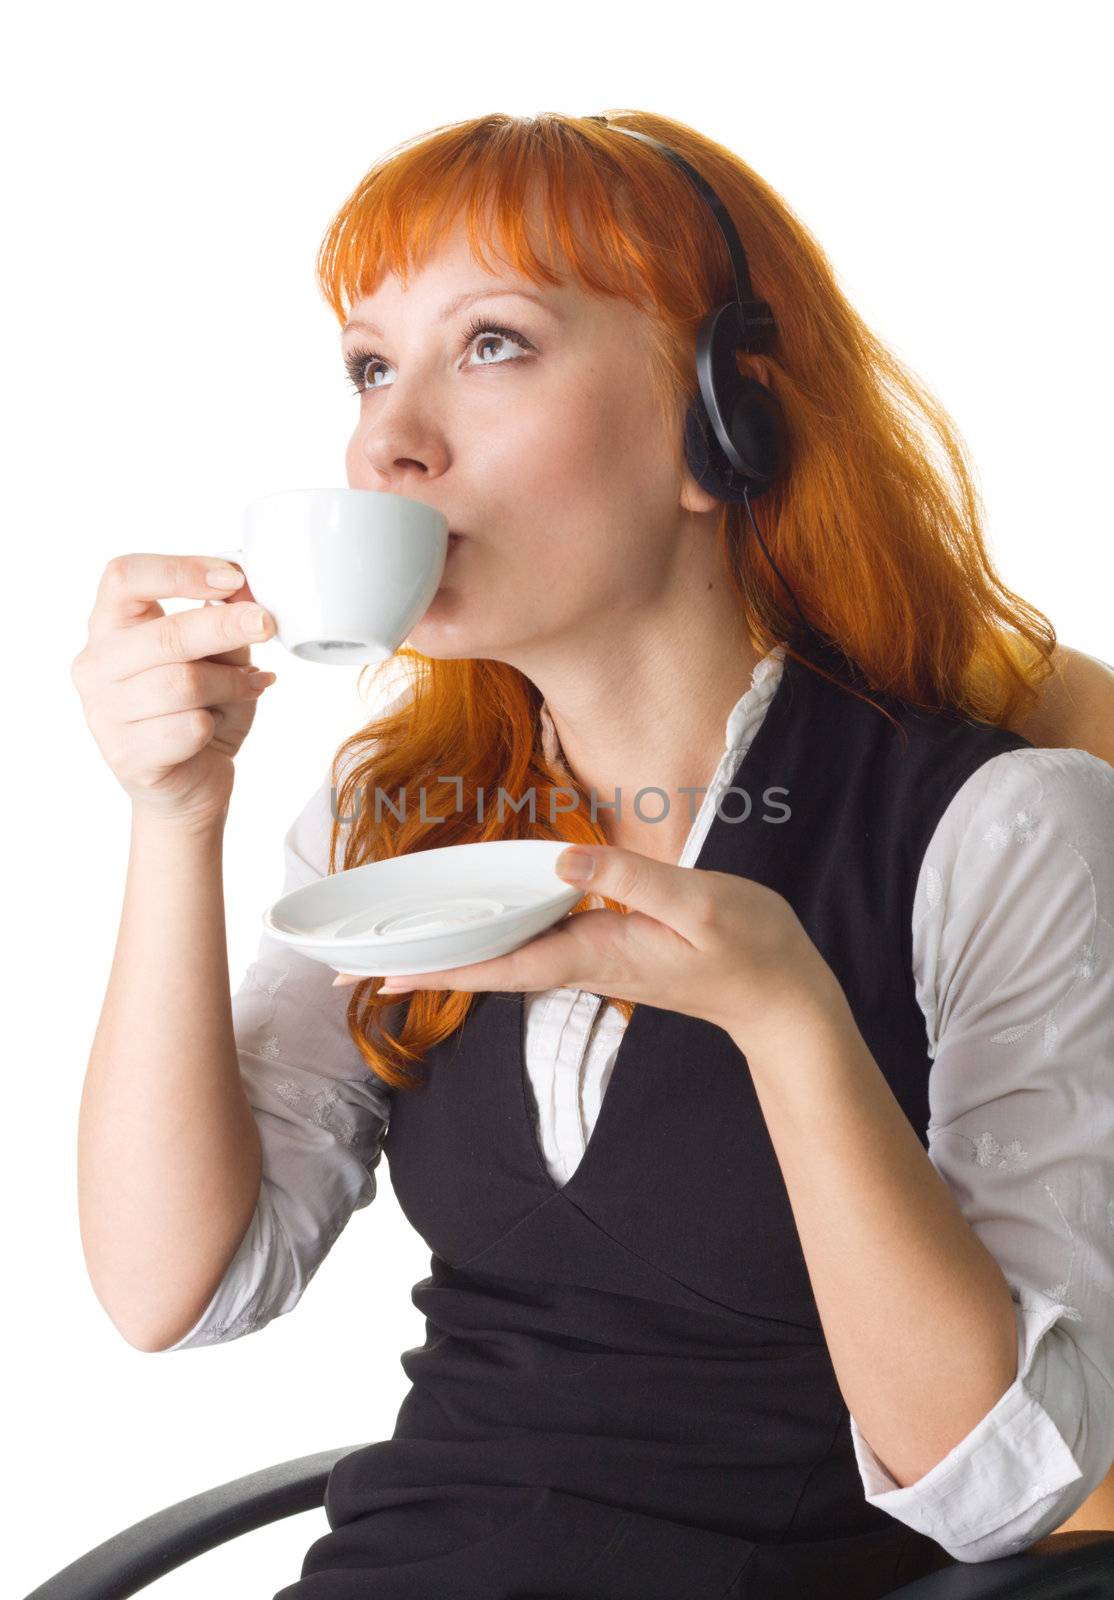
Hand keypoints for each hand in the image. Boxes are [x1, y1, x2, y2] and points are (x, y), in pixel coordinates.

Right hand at [70, 553, 276, 829]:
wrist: (191, 781)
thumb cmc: (200, 708)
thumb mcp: (220, 656)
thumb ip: (224, 620)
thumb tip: (247, 591)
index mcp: (110, 626)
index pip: (124, 577)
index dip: (180, 570)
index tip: (231, 578)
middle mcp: (95, 665)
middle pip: (163, 635)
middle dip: (224, 627)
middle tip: (266, 622)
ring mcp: (104, 713)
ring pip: (181, 683)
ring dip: (229, 683)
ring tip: (250, 685)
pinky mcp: (126, 755)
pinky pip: (188, 727)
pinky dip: (217, 722)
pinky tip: (220, 723)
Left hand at [332, 844, 837, 1046]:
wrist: (782, 997)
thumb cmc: (749, 951)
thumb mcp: (698, 904)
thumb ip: (630, 879)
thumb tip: (559, 860)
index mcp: (592, 952)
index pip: (498, 965)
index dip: (437, 968)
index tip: (377, 978)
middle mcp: (580, 960)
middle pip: (485, 965)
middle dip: (421, 966)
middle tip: (349, 972)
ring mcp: (591, 956)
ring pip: (503, 953)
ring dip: (448, 951)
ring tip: (392, 948)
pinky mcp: (605, 946)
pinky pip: (533, 940)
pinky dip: (492, 934)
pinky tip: (475, 924)